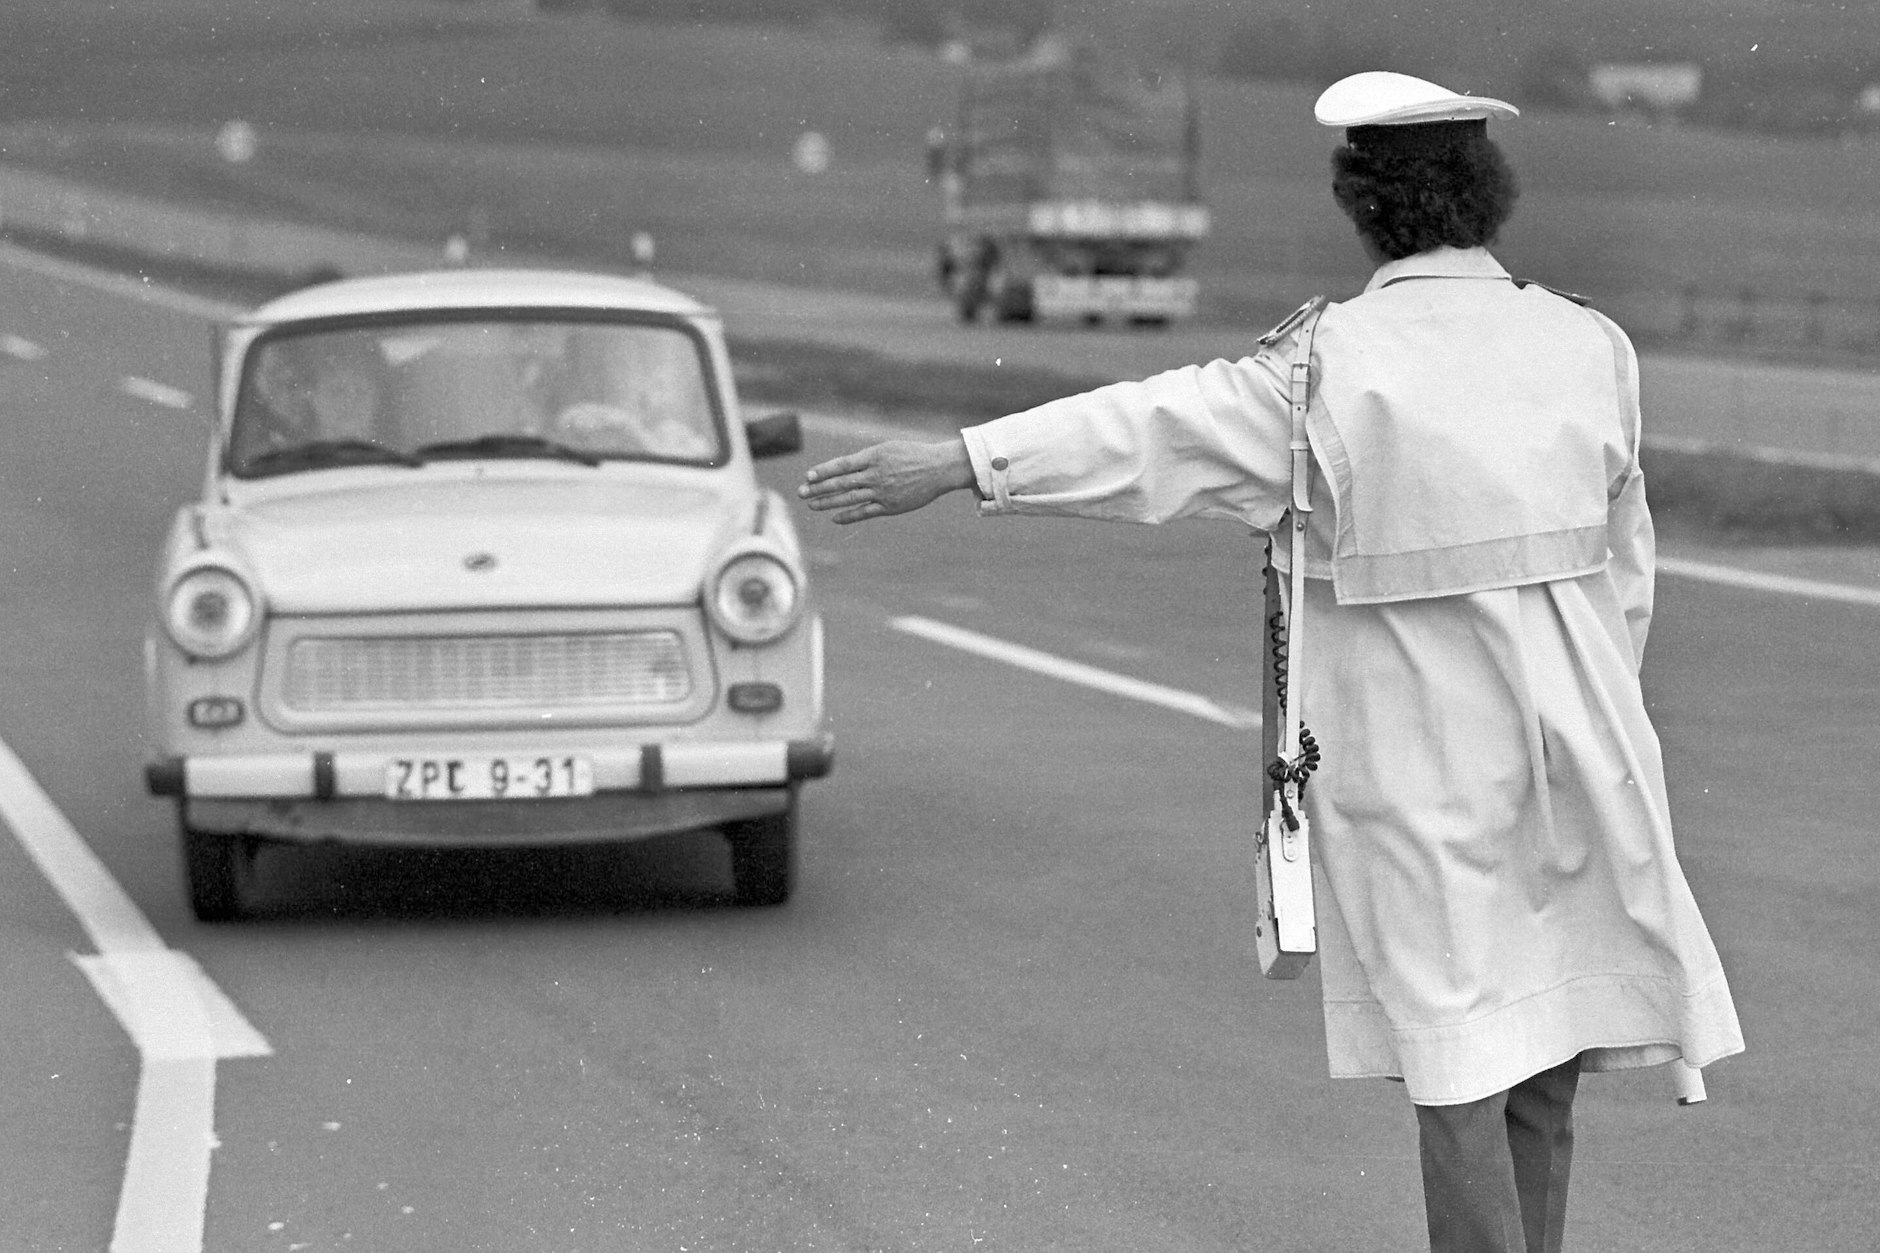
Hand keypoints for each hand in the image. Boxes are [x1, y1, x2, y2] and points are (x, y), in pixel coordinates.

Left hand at [797, 439, 975, 523]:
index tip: (808, 476)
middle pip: (841, 483)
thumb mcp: (888, 448)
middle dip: (819, 488)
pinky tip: (835, 518)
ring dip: (828, 502)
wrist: (939, 469)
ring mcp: (882, 492)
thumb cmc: (913, 455)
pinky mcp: (890, 507)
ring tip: (812, 504)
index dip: (823, 471)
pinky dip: (848, 516)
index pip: (842, 465)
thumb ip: (866, 459)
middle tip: (801, 493)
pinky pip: (864, 512)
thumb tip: (843, 468)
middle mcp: (876, 475)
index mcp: (874, 457)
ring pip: (849, 498)